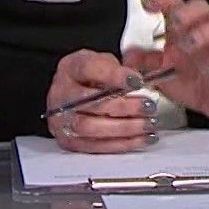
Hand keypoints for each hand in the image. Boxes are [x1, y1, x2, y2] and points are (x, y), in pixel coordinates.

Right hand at [43, 50, 157, 153]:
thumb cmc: (93, 77)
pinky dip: (122, 143)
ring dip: (125, 128)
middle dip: (124, 107)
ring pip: (91, 128)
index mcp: (71, 68)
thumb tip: (140, 83)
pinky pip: (95, 146)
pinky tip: (142, 138)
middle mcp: (60, 94)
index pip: (89, 68)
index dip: (115, 76)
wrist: (73, 95)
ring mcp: (61, 120)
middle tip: (148, 106)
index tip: (138, 81)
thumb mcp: (106, 62)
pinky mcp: (68, 141)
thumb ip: (120, 69)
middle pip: (90, 103)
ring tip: (148, 124)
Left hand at [122, 0, 208, 123]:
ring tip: (189, 45)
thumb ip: (143, 62)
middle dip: (187, 12)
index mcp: (182, 31)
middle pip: (200, 8)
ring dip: (202, 34)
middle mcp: (201, 34)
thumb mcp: (159, 72)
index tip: (150, 5)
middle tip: (176, 21)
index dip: (164, 0)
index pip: (175, 6)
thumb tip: (127, 56)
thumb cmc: (188, 81)